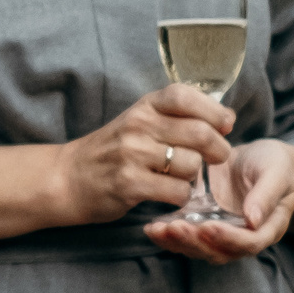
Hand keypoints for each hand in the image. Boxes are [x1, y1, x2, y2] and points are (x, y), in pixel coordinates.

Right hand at [48, 85, 235, 227]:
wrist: (67, 178)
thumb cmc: (112, 150)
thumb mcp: (138, 121)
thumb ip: (174, 117)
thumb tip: (225, 119)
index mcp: (143, 106)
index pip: (186, 96)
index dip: (214, 111)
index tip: (226, 125)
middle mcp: (138, 125)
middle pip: (200, 133)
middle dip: (219, 149)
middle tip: (217, 158)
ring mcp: (132, 154)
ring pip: (191, 165)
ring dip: (195, 177)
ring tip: (181, 177)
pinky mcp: (129, 184)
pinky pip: (177, 191)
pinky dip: (181, 196)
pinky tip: (169, 194)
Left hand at [146, 140, 293, 263]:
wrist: (259, 157)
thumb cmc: (274, 164)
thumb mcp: (277, 172)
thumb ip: (267, 194)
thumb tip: (253, 219)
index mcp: (267, 229)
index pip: (249, 243)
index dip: (229, 238)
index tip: (209, 226)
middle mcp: (242, 237)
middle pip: (219, 251)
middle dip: (196, 242)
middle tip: (176, 228)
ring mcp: (221, 231)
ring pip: (199, 247)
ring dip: (178, 242)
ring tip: (158, 229)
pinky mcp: (202, 222)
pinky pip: (185, 235)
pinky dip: (168, 235)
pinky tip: (151, 227)